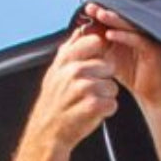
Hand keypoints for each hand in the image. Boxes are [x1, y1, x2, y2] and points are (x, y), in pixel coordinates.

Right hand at [27, 25, 118, 148]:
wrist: (47, 132)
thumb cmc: (56, 101)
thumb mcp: (56, 71)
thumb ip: (70, 49)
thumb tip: (81, 29)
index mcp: (66, 60)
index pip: (95, 41)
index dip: (101, 53)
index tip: (95, 66)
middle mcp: (73, 71)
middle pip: (109, 66)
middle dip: (103, 80)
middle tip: (86, 92)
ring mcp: (82, 88)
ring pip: (113, 86)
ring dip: (104, 97)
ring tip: (86, 102)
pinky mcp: (92, 105)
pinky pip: (113, 103)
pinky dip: (106, 110)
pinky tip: (91, 112)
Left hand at [82, 3, 160, 107]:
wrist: (149, 93)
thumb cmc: (130, 74)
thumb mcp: (109, 57)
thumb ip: (98, 45)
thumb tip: (79, 32)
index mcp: (130, 32)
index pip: (115, 18)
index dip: (100, 12)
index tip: (86, 8)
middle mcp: (140, 32)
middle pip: (122, 18)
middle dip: (106, 12)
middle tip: (91, 8)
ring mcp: (148, 39)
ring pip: (130, 26)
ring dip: (115, 20)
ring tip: (100, 16)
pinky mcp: (153, 50)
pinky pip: (138, 40)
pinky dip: (124, 36)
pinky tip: (110, 35)